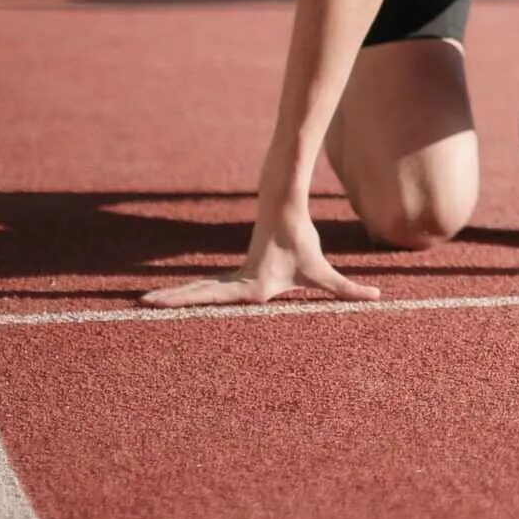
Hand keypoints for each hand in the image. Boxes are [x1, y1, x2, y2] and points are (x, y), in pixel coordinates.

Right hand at [141, 198, 380, 307]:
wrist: (286, 213)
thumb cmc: (304, 245)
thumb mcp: (324, 272)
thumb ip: (347, 288)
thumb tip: (376, 296)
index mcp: (252, 286)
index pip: (218, 296)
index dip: (194, 299)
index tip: (171, 302)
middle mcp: (238, 283)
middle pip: (200, 293)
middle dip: (172, 300)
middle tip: (141, 305)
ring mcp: (232, 278)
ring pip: (199, 290)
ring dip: (173, 297)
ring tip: (143, 303)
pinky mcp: (233, 276)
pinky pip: (205, 289)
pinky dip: (187, 295)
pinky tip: (169, 301)